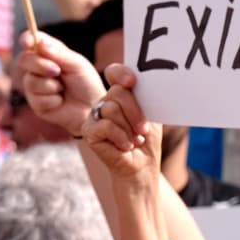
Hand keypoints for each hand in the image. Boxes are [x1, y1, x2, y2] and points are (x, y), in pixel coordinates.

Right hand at [16, 31, 105, 136]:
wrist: (92, 108)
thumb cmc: (87, 83)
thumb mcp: (77, 64)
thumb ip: (59, 54)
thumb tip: (40, 44)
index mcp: (48, 54)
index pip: (32, 41)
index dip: (27, 39)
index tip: (27, 42)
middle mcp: (38, 68)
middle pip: (24, 60)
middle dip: (39, 65)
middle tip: (57, 71)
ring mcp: (35, 86)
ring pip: (30, 81)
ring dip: (50, 85)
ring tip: (63, 89)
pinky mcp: (36, 104)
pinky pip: (37, 99)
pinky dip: (53, 100)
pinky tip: (61, 101)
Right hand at [82, 64, 161, 188]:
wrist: (142, 166)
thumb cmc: (146, 140)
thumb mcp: (151, 116)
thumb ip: (144, 98)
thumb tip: (143, 83)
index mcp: (120, 94)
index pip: (115, 73)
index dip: (121, 73)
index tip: (132, 82)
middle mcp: (105, 102)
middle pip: (117, 92)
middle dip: (135, 112)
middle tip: (143, 129)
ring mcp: (95, 116)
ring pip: (111, 108)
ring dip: (129, 128)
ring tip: (135, 140)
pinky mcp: (89, 131)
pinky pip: (106, 125)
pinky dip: (121, 137)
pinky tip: (126, 146)